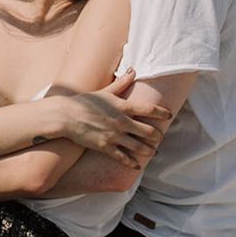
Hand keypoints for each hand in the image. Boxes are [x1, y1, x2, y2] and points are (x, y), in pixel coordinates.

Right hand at [51, 71, 171, 168]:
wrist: (66, 116)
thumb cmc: (84, 101)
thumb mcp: (105, 91)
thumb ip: (121, 83)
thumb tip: (133, 70)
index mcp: (123, 106)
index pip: (149, 109)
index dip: (162, 113)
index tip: (169, 115)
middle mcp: (122, 122)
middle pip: (148, 131)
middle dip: (158, 136)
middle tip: (161, 137)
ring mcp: (114, 136)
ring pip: (139, 147)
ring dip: (149, 151)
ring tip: (153, 152)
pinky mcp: (105, 147)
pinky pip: (123, 157)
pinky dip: (132, 163)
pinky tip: (137, 166)